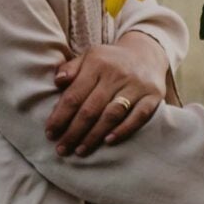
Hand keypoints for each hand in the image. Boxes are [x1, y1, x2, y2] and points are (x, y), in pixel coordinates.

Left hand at [46, 34, 168, 156]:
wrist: (147, 53)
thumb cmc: (111, 61)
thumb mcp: (90, 56)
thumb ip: (71, 69)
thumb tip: (57, 82)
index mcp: (96, 64)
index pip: (74, 95)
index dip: (60, 116)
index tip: (50, 133)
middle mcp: (116, 75)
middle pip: (90, 108)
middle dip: (73, 131)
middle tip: (62, 148)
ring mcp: (136, 86)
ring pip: (111, 114)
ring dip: (94, 135)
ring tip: (80, 150)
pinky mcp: (153, 96)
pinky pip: (138, 116)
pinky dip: (123, 130)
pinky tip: (109, 142)